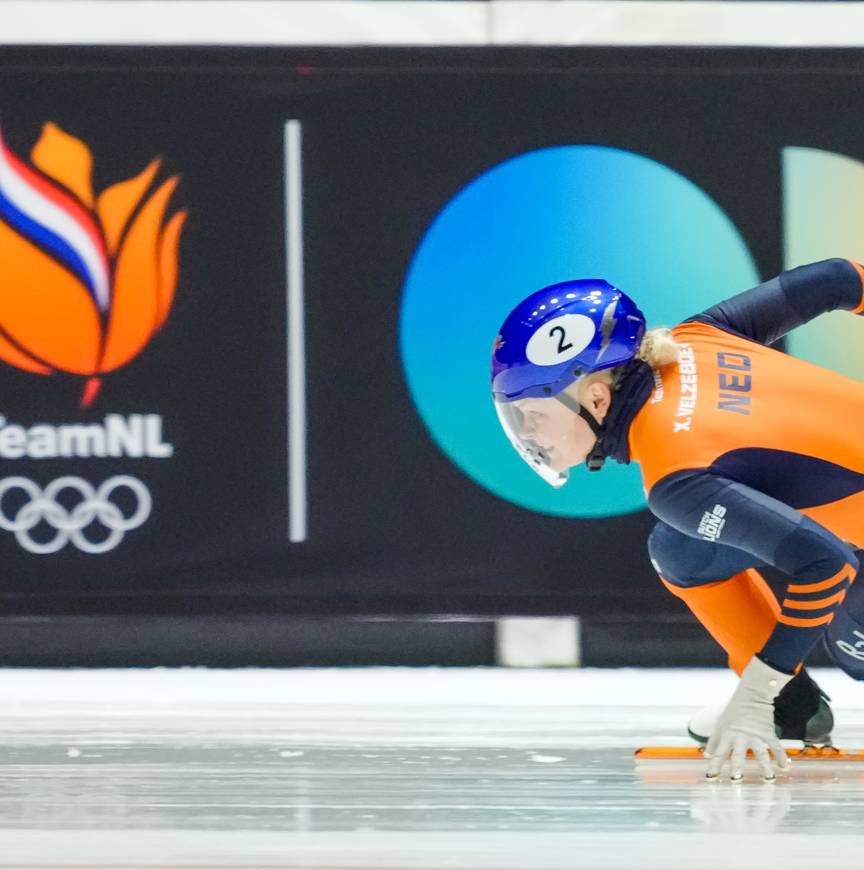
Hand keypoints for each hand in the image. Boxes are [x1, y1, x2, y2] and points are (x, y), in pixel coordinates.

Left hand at [705, 655, 793, 781]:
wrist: (750, 696)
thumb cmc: (733, 713)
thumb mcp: (720, 724)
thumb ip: (714, 741)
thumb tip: (707, 755)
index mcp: (726, 735)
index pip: (719, 752)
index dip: (714, 765)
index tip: (711, 777)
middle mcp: (740, 736)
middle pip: (738, 754)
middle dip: (737, 767)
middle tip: (736, 780)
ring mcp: (755, 734)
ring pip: (760, 752)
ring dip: (765, 766)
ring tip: (768, 778)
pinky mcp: (768, 732)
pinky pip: (776, 747)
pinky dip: (781, 757)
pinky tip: (784, 768)